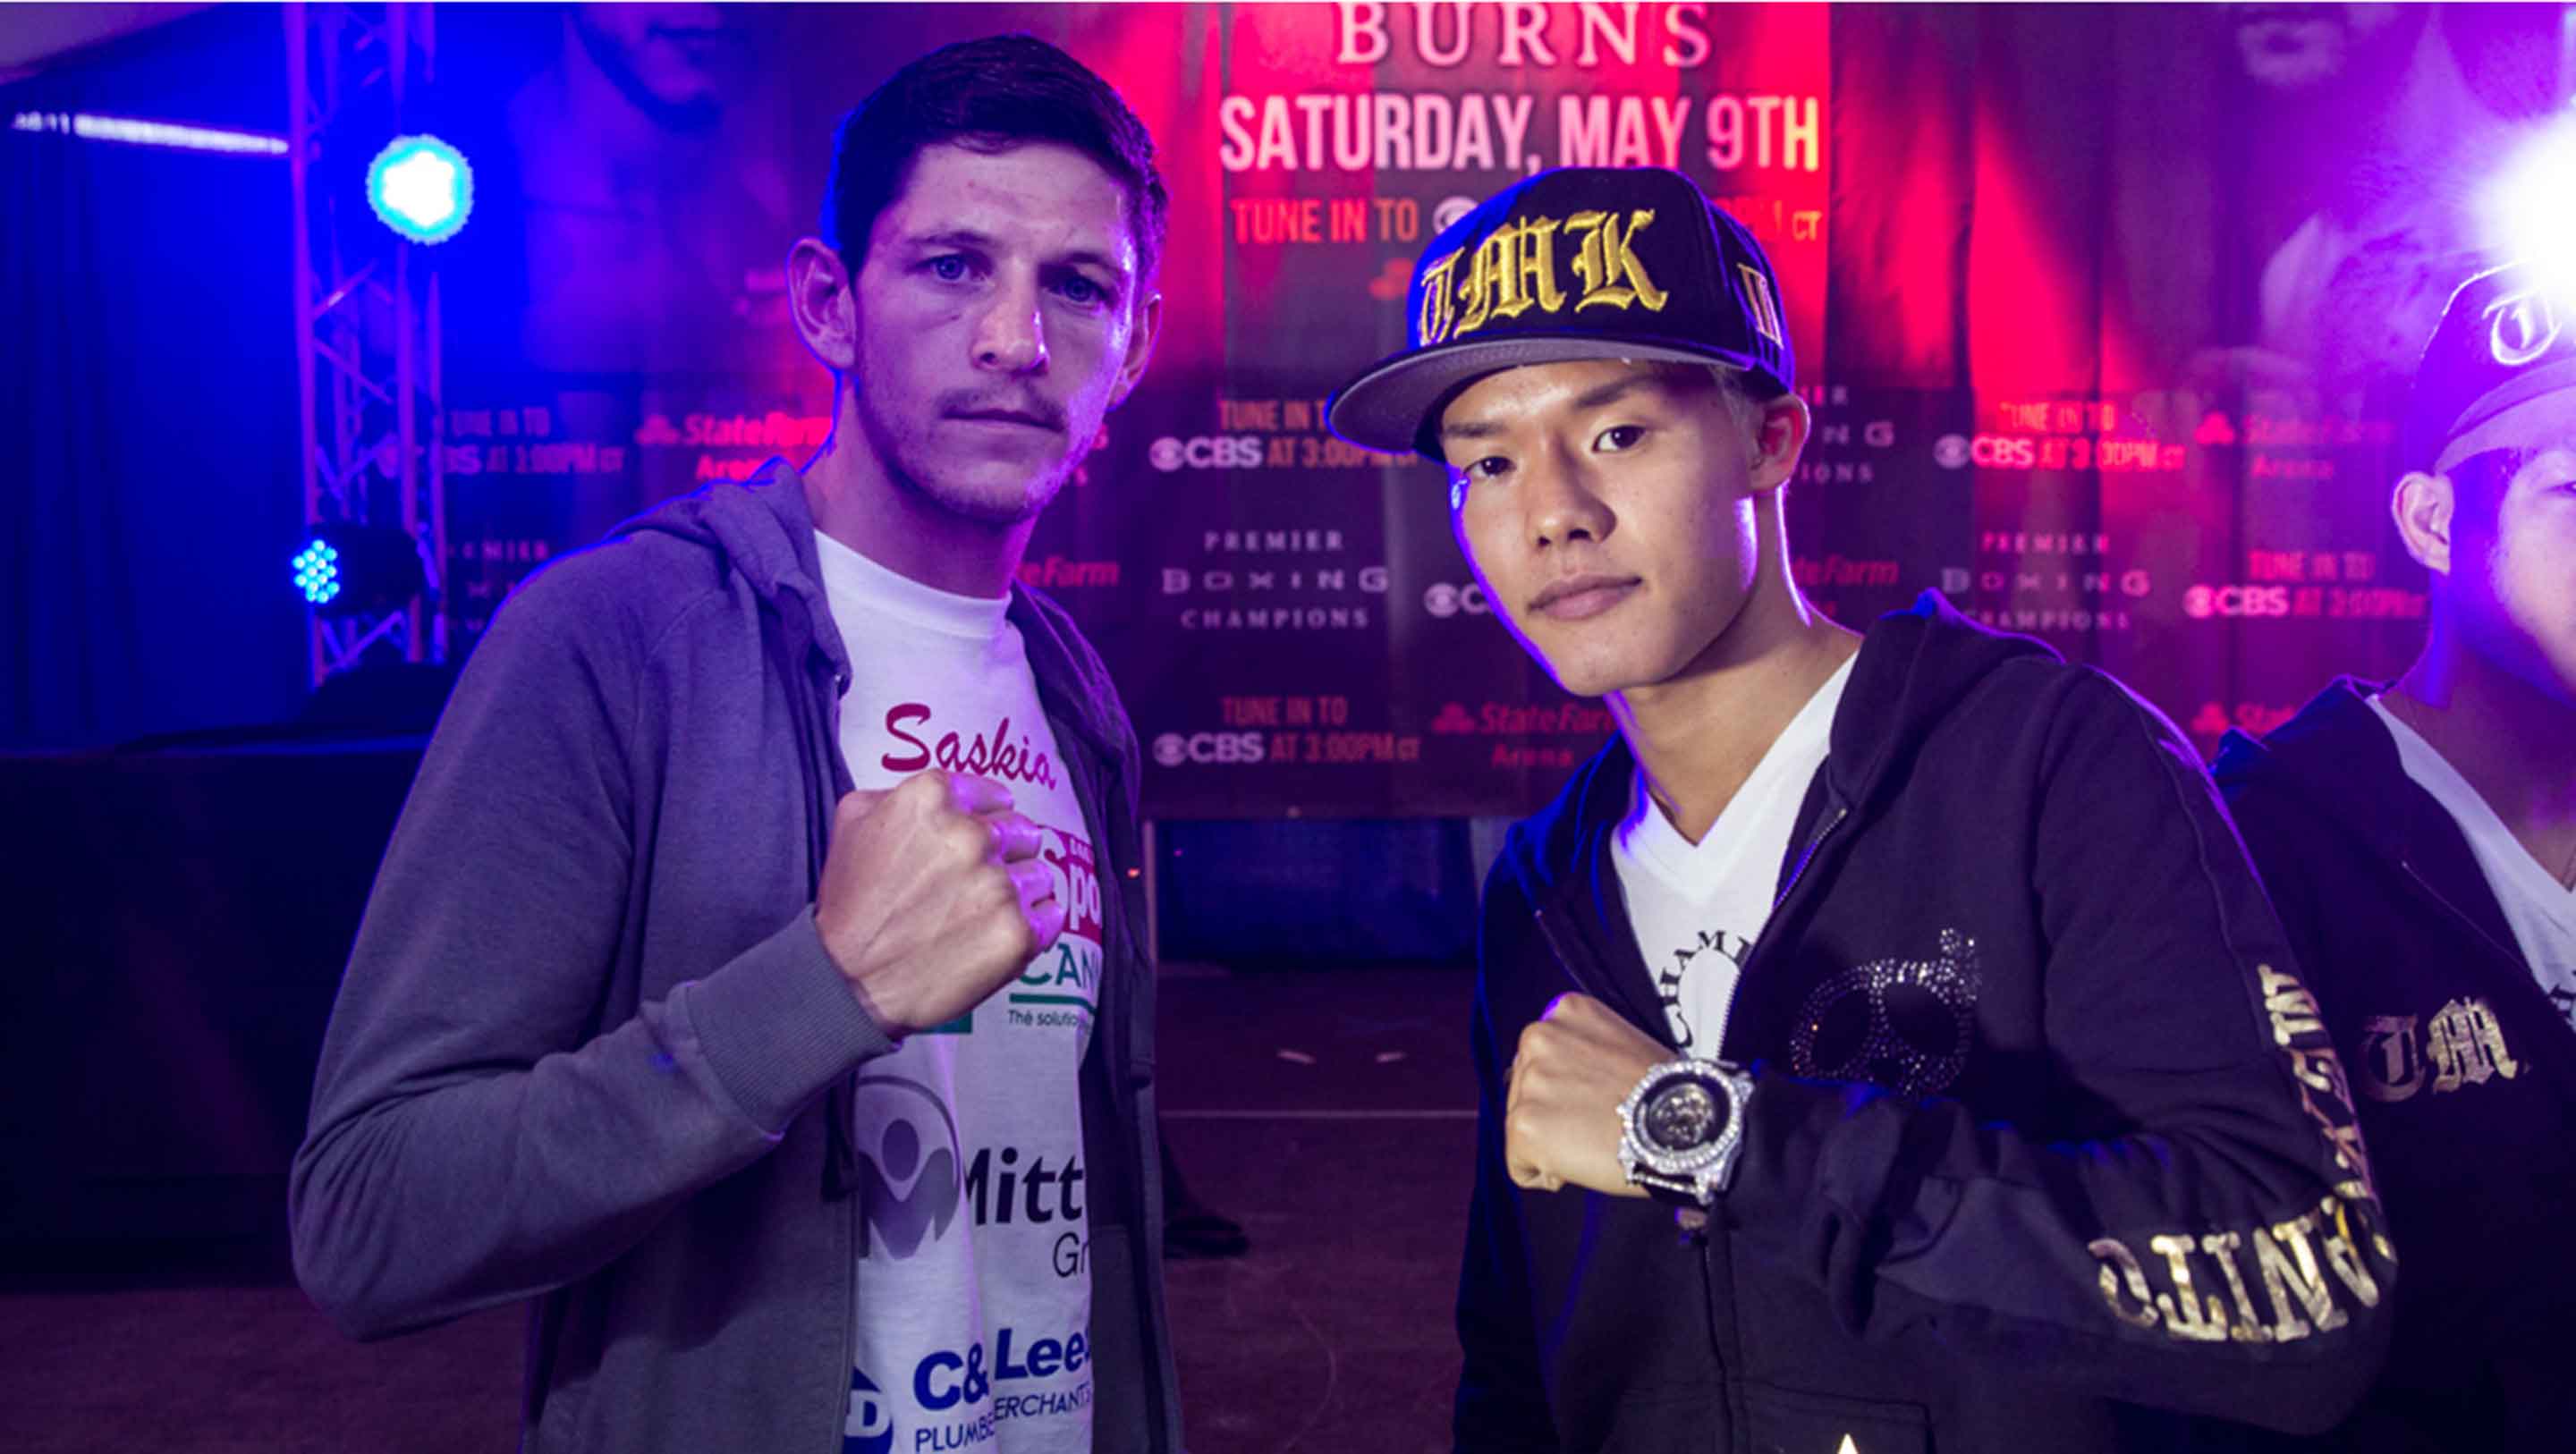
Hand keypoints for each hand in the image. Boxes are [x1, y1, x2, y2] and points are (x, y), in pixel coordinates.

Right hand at [814, 771, 1063, 1036]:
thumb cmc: (849, 903)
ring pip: (1040, 874)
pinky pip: (1052, 914)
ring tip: (981, 913)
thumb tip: (948, 797)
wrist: (848, 980)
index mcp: (934, 799)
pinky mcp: (1019, 933)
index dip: (986, 821)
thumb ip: (901, 793)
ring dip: (1019, 891)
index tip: (978, 842)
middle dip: (1006, 854)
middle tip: (976, 882)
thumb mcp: (854, 819)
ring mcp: (1000, 886)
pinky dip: (1034, 924)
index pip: (997, 797)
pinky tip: (998, 933)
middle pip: (1024, 832)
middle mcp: (973, 836)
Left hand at [1504, 993, 1667, 1197]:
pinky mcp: (1523, 1125)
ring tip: (1596, 1141)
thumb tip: (1567, 1083)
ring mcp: (1528, 1081)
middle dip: (1554, 1114)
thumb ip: (1585, 1052)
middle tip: (1599, 1124)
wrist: (1681, 1125)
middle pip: (1525, 1091)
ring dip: (1552, 1144)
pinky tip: (1583, 1163)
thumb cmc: (1667, 1094)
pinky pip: (1519, 1165)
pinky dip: (1548, 1174)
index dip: (1569, 1089)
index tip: (1597, 1100)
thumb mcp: (1625, 1044)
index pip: (1543, 1058)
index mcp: (1566, 1012)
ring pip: (1521, 1128)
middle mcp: (1539, 1037)